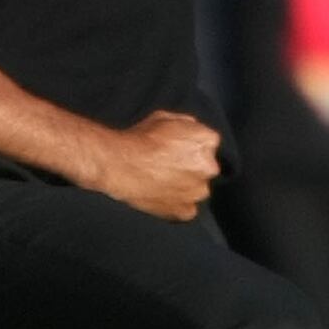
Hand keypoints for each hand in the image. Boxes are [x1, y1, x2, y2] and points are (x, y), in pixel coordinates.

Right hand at [87, 110, 220, 221]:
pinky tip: (161, 195)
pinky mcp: (186, 211)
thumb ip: (186, 124)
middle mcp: (209, 167)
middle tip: (168, 166)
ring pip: (197, 189)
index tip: (177, 148)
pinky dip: (177, 204)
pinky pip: (187, 209)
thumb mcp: (165, 117)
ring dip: (185, 186)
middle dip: (191, 167)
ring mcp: (198, 192)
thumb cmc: (139, 139)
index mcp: (207, 141)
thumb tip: (191, 130)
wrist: (119, 165)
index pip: (208, 143)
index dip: (191, 145)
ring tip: (162, 182)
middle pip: (206, 168)